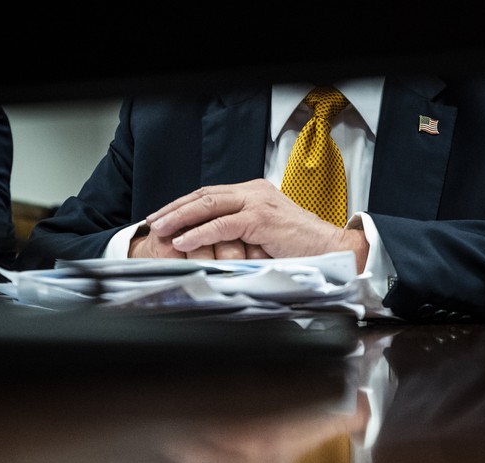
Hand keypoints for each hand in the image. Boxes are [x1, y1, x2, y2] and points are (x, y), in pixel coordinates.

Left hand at [145, 179, 368, 266]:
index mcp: (255, 192)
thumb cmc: (301, 247)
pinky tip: (184, 240)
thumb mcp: (266, 234)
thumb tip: (215, 243)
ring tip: (162, 229)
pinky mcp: (261, 219)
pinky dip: (200, 233)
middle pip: (205, 195)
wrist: (331, 249)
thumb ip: (242, 231)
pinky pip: (223, 224)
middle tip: (154, 220)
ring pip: (210, 205)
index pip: (211, 193)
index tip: (165, 216)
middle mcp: (254, 192)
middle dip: (176, 208)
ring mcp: (258, 203)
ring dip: (181, 218)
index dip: (185, 204)